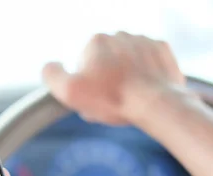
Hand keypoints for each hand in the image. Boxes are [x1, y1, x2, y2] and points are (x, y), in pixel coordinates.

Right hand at [43, 32, 187, 126]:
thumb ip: (52, 76)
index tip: (94, 96)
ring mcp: (143, 40)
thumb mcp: (70, 92)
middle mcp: (120, 34)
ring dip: (124, 76)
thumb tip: (50, 66)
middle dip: (105, 79)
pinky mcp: (162, 50)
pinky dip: (144, 74)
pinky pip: (147, 62)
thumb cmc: (113, 99)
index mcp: (96, 40)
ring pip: (127, 61)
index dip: (85, 83)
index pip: (83, 64)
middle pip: (105, 62)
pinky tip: (143, 89)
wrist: (156, 103)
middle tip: (110, 100)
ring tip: (128, 97)